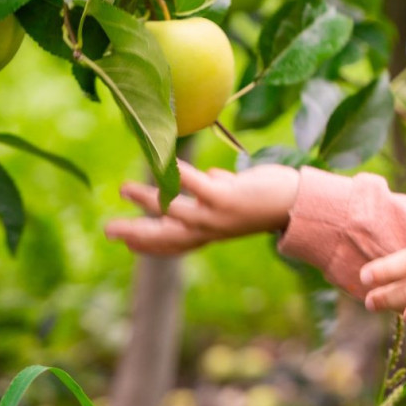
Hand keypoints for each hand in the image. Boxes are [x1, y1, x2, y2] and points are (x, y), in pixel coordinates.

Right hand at [104, 161, 301, 255]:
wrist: (296, 204)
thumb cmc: (269, 198)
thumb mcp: (238, 197)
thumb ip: (221, 188)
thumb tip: (212, 176)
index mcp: (210, 232)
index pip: (172, 243)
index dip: (147, 245)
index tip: (125, 243)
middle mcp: (209, 230)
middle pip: (163, 236)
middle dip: (134, 234)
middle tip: (108, 230)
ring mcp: (215, 216)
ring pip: (171, 211)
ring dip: (146, 200)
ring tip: (124, 189)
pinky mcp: (224, 199)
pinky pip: (193, 185)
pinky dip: (176, 173)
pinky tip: (163, 160)